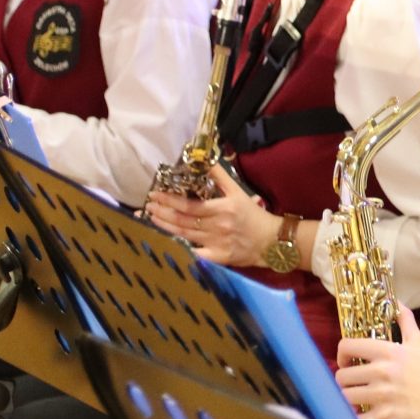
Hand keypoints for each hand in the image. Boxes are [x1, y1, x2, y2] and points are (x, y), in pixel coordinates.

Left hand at [145, 161, 277, 267]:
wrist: (272, 241)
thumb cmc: (254, 216)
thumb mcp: (239, 192)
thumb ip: (221, 176)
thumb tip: (205, 160)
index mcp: (222, 209)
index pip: (189, 204)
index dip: (170, 200)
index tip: (155, 194)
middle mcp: (217, 226)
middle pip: (183, 220)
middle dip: (162, 212)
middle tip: (147, 206)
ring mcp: (216, 243)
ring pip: (184, 234)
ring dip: (165, 226)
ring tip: (151, 218)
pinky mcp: (218, 257)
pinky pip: (195, 253)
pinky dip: (180, 248)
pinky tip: (165, 242)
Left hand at [335, 307, 419, 418]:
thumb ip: (405, 321)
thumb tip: (397, 301)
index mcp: (389, 352)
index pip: (347, 346)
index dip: (342, 354)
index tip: (348, 362)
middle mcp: (383, 372)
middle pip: (342, 376)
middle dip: (346, 381)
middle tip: (355, 385)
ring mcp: (383, 396)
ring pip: (346, 397)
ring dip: (350, 400)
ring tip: (359, 401)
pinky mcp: (386, 417)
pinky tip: (365, 417)